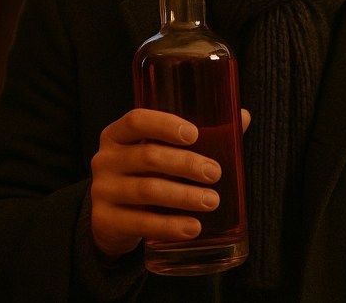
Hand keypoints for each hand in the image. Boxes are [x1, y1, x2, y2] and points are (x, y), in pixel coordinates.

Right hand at [89, 108, 250, 258]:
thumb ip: (198, 135)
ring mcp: (102, 191)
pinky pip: (140, 224)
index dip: (165, 125)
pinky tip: (192, 227)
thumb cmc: (145, 175)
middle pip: (148, 156)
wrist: (111, 219)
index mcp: (118, 134)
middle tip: (215, 173)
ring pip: (147, 191)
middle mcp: (105, 159)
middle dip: (186, 164)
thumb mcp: (160, 153)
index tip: (194, 134)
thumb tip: (242, 117)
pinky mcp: (105, 221)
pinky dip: (169, 226)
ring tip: (212, 201)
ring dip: (183, 196)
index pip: (137, 120)